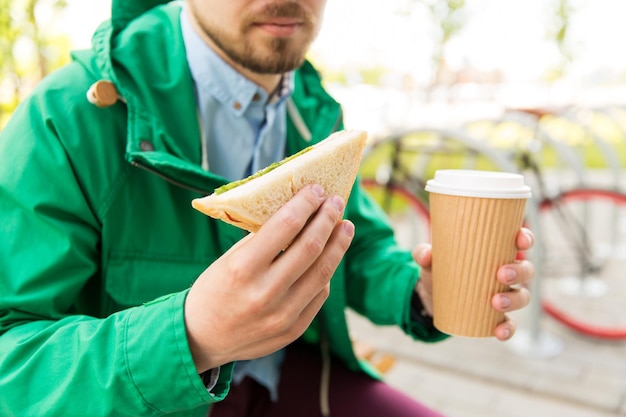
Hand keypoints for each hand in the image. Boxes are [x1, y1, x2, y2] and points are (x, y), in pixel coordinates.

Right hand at [184, 185, 354, 372]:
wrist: (201, 339)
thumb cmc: (213, 291)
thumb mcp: (228, 259)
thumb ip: (261, 240)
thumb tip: (296, 213)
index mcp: (243, 268)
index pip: (286, 225)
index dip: (306, 203)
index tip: (317, 190)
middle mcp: (265, 293)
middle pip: (311, 246)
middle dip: (327, 219)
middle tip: (336, 203)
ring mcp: (282, 315)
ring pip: (323, 272)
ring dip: (338, 244)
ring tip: (344, 226)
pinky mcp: (293, 330)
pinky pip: (320, 294)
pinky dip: (326, 272)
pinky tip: (328, 257)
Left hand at [412, 227, 534, 340]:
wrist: (431, 296)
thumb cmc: (438, 269)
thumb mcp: (430, 260)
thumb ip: (424, 254)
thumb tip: (426, 255)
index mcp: (496, 251)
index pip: (519, 241)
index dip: (525, 239)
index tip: (520, 241)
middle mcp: (506, 272)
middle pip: (526, 270)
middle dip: (519, 272)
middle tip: (500, 275)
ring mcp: (505, 295)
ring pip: (522, 296)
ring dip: (514, 299)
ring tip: (495, 302)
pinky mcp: (497, 316)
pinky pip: (510, 323)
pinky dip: (508, 329)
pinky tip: (499, 332)